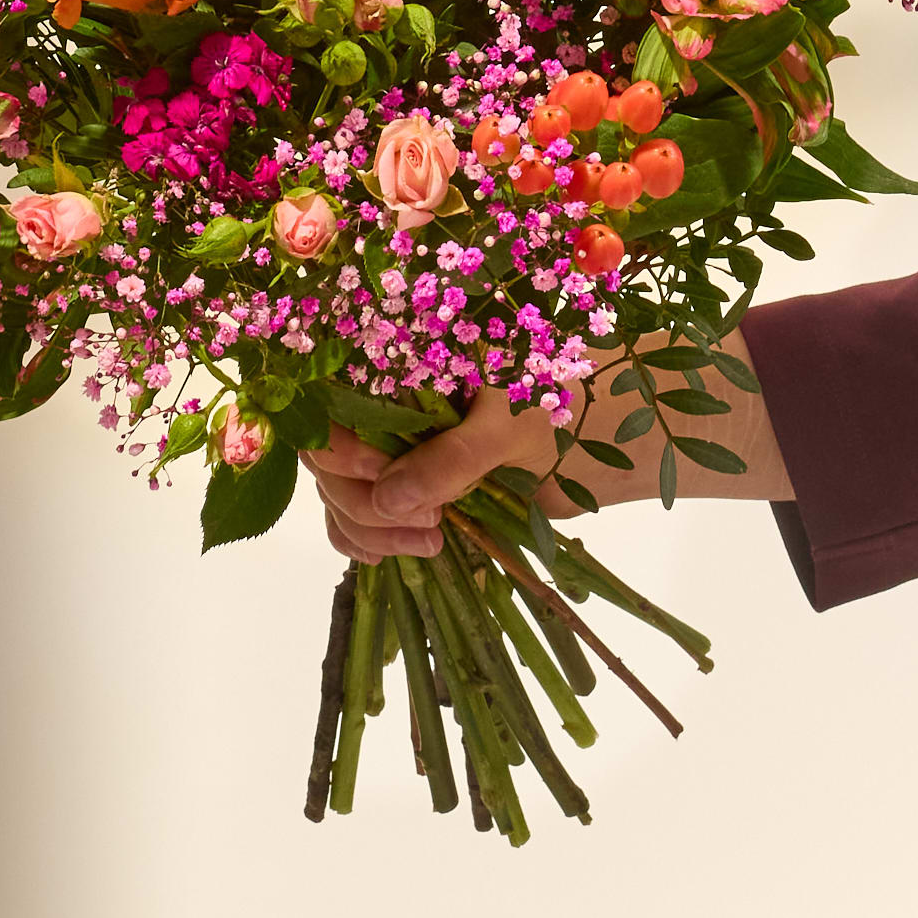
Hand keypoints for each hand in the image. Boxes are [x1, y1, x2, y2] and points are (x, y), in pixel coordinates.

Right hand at [303, 328, 791, 562]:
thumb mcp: (507, 424)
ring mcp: (385, 442)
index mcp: (389, 364)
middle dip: (364, 503)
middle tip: (428, 531)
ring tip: (430, 545)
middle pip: (327, 461)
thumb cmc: (551, 399)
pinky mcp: (402, 481)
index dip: (341, 450)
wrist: (593, 423)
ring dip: (370, 530)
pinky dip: (370, 539)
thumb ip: (450, 459)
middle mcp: (374, 401)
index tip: (385, 479)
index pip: (325, 409)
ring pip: (341, 495)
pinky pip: (359, 515)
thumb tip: (390, 501)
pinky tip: (400, 553)